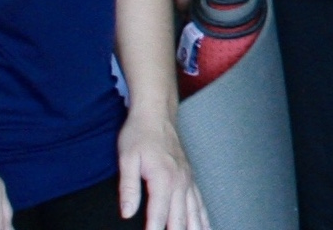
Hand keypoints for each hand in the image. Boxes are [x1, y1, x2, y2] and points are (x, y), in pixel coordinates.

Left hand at [118, 113, 213, 229]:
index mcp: (163, 179)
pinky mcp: (190, 178)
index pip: (159, 215)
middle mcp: (179, 182)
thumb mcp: (126, 159)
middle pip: (180, 219)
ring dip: (196, 229)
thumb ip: (128, 187)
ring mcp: (187, 180)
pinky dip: (204, 218)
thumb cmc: (139, 135)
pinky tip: (206, 228)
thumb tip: (127, 212)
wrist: (156, 114)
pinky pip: (200, 203)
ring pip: (194, 213)